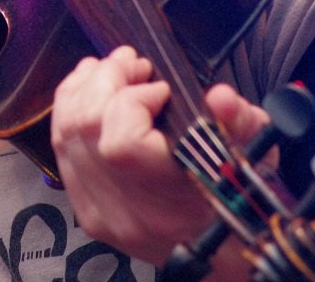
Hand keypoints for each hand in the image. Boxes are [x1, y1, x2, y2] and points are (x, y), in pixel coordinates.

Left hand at [51, 47, 268, 268]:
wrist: (220, 251)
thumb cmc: (235, 198)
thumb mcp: (252, 156)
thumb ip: (240, 124)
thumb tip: (221, 97)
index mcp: (172, 203)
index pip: (121, 144)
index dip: (134, 101)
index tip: (161, 88)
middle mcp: (128, 213)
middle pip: (85, 127)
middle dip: (105, 79)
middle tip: (132, 62)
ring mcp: (101, 213)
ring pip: (65, 133)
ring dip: (84, 87)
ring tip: (111, 68)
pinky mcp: (86, 208)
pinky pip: (62, 148)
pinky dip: (71, 109)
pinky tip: (92, 89)